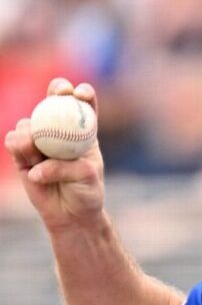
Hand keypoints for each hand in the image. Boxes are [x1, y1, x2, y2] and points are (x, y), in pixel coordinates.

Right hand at [5, 78, 105, 231]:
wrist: (71, 213)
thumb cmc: (87, 192)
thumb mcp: (86, 177)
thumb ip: (67, 167)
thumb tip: (39, 166)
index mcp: (83, 131)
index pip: (83, 104)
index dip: (81, 93)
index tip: (80, 93)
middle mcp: (60, 131)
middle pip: (53, 101)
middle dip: (56, 91)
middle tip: (58, 95)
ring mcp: (39, 140)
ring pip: (28, 123)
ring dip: (32, 134)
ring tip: (38, 155)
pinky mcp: (21, 154)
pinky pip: (13, 141)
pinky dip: (19, 148)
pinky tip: (29, 160)